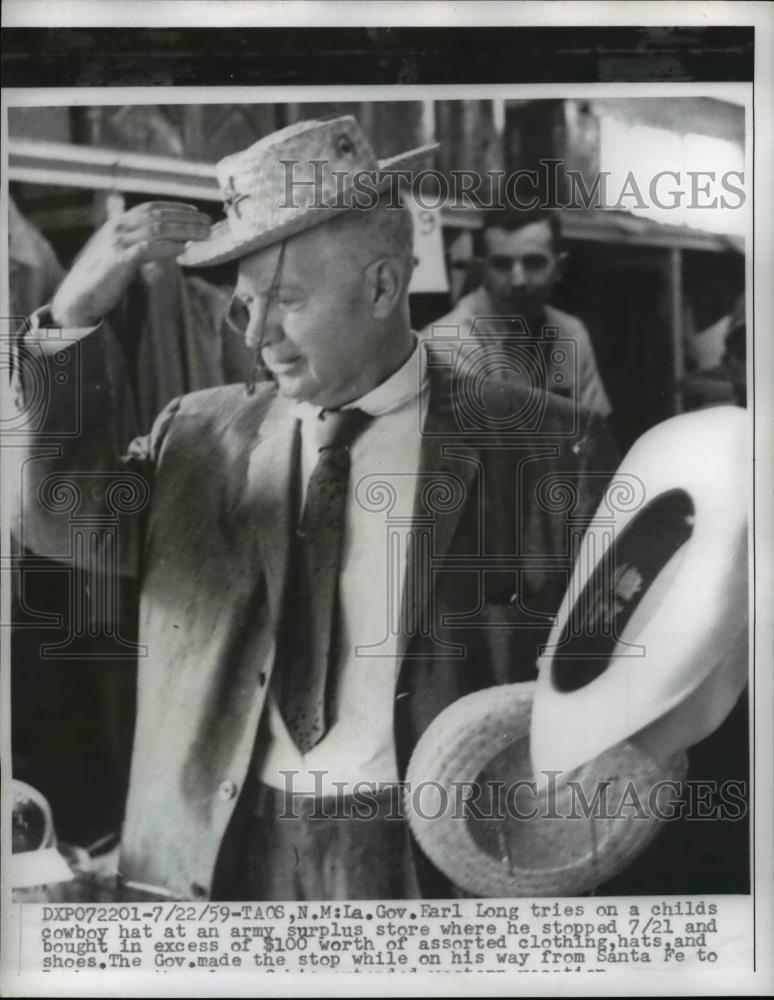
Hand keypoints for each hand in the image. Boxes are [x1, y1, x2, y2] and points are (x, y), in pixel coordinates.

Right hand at [51, 201, 210, 326]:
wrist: (78, 295)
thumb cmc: (101, 277)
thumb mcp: (120, 254)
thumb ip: (138, 245)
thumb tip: (166, 244)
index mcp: (118, 223)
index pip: (151, 207)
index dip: (175, 207)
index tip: (196, 212)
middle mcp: (118, 227)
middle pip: (158, 215)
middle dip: (186, 218)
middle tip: (209, 223)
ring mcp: (118, 241)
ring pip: (158, 228)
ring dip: (184, 230)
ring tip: (203, 234)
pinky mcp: (120, 259)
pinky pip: (149, 248)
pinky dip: (168, 247)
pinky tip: (183, 249)